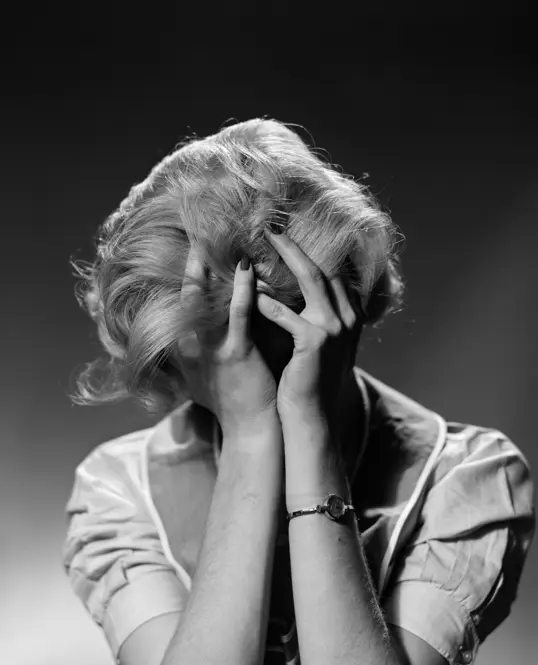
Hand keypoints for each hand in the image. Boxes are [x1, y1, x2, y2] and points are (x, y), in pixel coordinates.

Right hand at [175, 246, 278, 439]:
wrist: (250, 429)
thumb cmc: (230, 402)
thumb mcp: (201, 377)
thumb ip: (194, 352)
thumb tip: (191, 333)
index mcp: (184, 348)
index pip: (181, 303)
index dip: (185, 274)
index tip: (190, 247)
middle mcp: (191, 345)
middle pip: (187, 294)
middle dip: (191, 262)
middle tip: (197, 229)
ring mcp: (212, 349)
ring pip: (208, 299)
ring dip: (211, 266)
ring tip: (215, 237)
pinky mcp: (236, 353)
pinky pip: (239, 315)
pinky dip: (242, 289)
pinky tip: (246, 266)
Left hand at [255, 226, 363, 424]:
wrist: (314, 418)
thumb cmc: (310, 381)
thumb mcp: (321, 345)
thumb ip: (316, 317)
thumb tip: (295, 293)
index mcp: (350, 316)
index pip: (332, 272)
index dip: (309, 251)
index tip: (285, 234)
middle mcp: (348, 317)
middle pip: (321, 268)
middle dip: (294, 245)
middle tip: (268, 227)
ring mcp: (335, 328)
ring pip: (309, 280)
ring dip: (282, 260)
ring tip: (255, 250)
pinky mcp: (316, 342)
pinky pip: (285, 313)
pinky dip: (266, 302)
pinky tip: (249, 293)